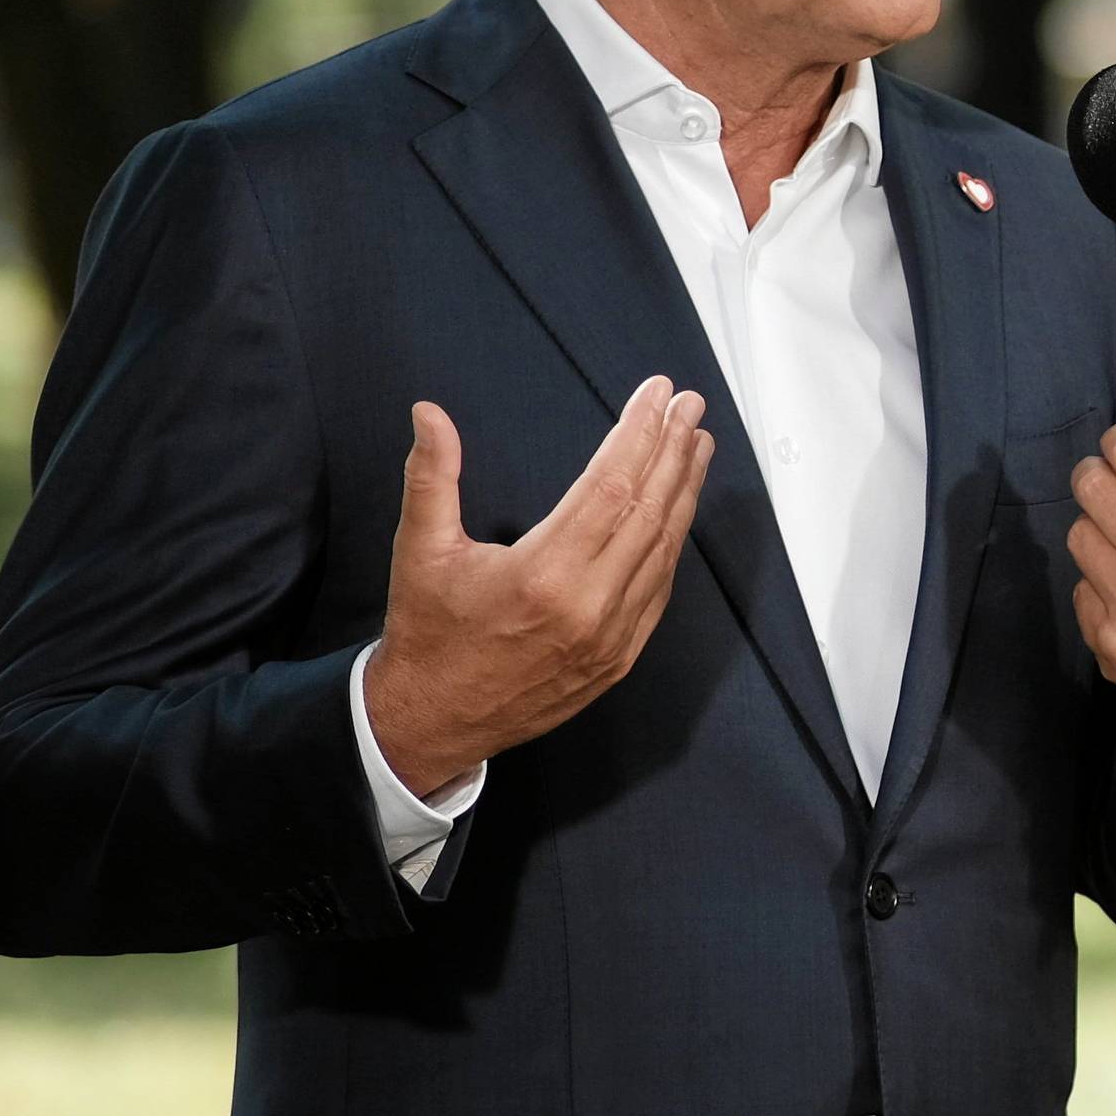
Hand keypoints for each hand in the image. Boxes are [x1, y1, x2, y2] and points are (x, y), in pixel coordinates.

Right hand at [363, 377, 712, 795]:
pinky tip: (678, 511)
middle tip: (691, 406)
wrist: (433, 720)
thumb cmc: (429, 633)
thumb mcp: (419, 550)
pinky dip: (672, 544)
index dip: (640, 434)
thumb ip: (431, 476)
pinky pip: (659, 590)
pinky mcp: (620, 658)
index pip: (611, 485)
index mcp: (544, 574)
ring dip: (684, 493)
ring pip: (664, 551)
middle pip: (650, 512)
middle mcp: (589, 606)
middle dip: (674, 452)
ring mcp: (612, 637)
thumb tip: (429, 412)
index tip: (657, 395)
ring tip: (695, 445)